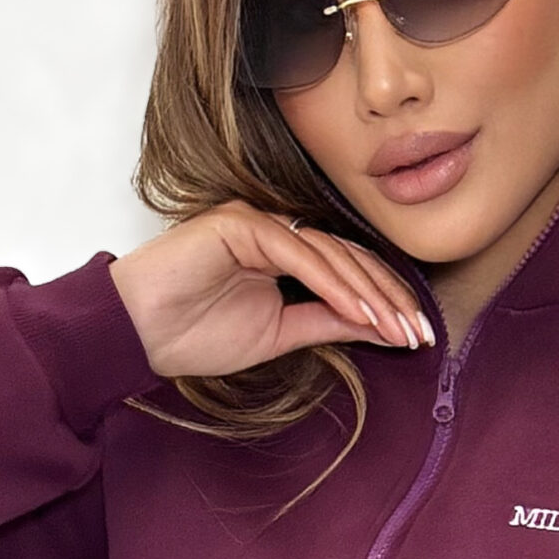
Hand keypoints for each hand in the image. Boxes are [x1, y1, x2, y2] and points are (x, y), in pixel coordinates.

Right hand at [106, 202, 435, 380]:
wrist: (136, 335)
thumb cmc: (193, 334)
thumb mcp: (278, 335)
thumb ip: (326, 322)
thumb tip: (381, 326)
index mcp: (283, 253)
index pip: (346, 270)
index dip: (385, 302)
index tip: (416, 337)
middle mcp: (274, 229)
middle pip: (347, 257)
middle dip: (388, 297)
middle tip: (421, 332)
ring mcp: (257, 221)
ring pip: (329, 252)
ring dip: (368, 292)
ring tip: (397, 327)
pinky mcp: (239, 222)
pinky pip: (299, 252)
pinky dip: (333, 283)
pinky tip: (360, 311)